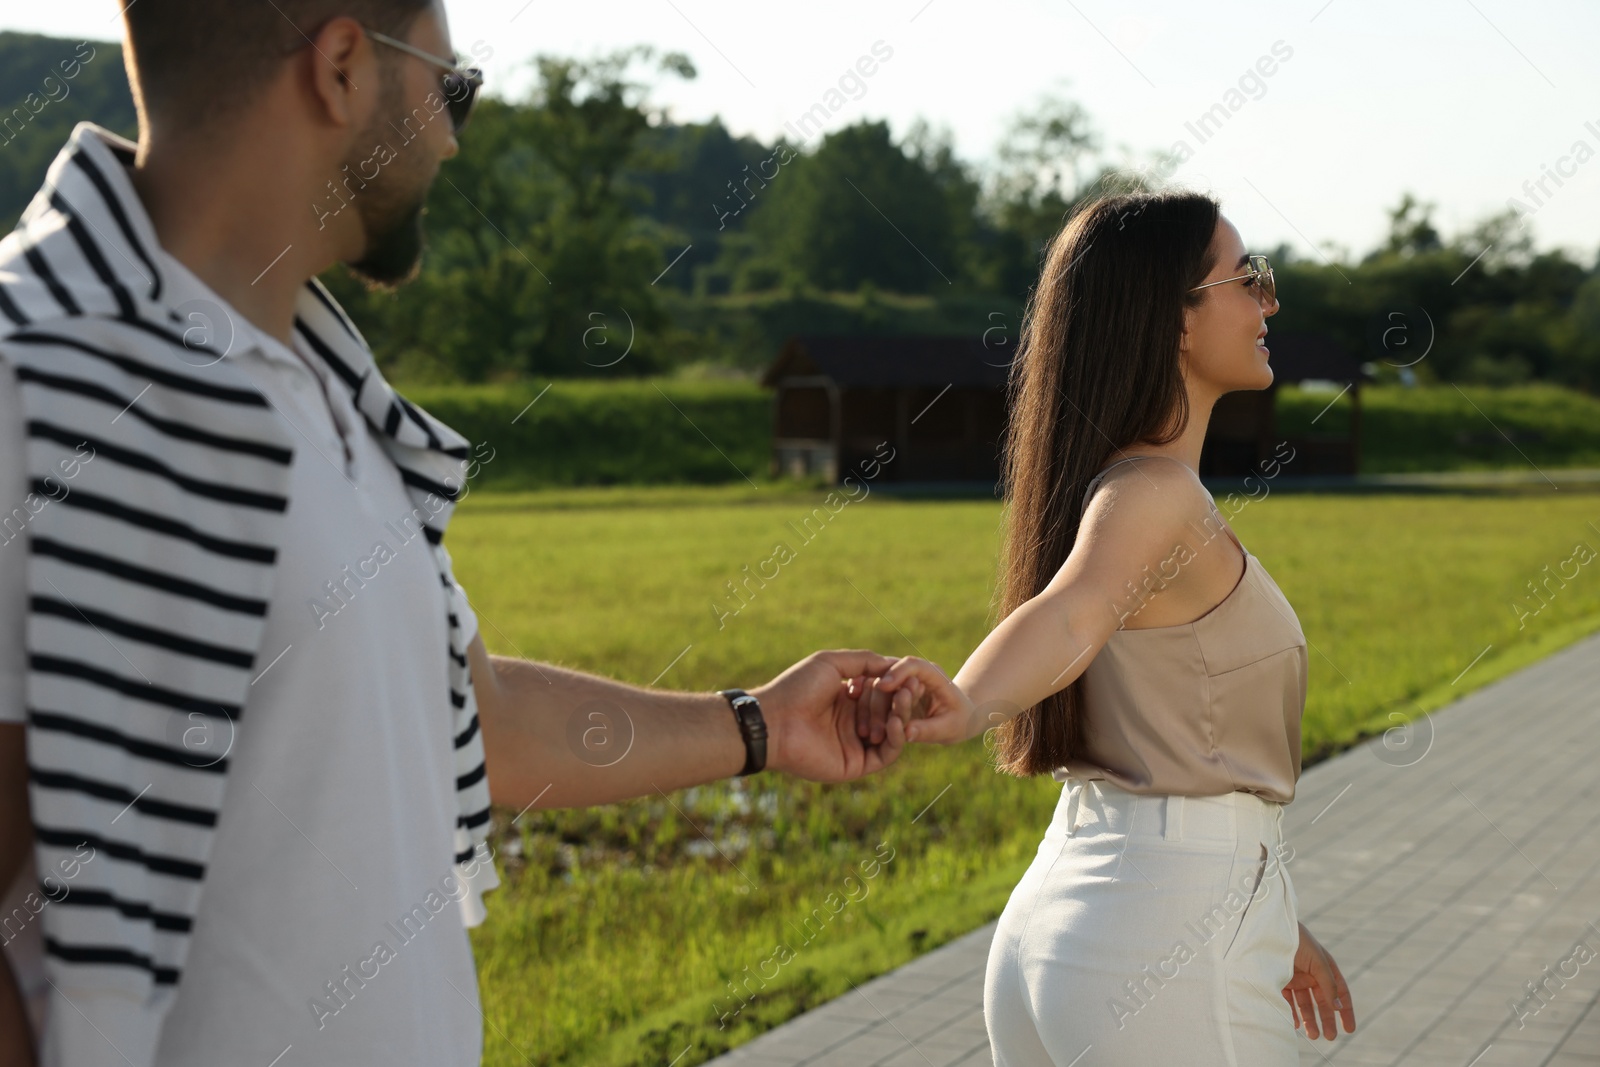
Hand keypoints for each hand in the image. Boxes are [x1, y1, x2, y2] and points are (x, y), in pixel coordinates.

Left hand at [751, 650, 907, 782]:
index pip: (883, 692)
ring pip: (892, 732)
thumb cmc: (797, 688)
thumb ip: (865, 661)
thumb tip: (895, 662)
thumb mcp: (832, 663)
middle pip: (890, 711)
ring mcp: (856, 744)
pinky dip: (896, 738)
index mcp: (847, 699)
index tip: (910, 674)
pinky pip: (887, 754)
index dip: (896, 684)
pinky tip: (895, 722)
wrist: (775, 720)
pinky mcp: (857, 764)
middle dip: (901, 698)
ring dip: (901, 715)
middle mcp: (853, 722)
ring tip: (903, 699)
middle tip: (911, 687)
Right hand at [869, 655, 982, 744]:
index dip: (898, 673)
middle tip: (870, 724)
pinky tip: (859, 725)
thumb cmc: (960, 721)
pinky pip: (874, 697)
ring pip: (877, 686)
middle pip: (890, 676)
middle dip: (878, 699)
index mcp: (934, 675)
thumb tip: (906, 734)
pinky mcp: (892, 692)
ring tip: (865, 732)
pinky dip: (866, 709)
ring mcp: (901, 682)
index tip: (882, 686)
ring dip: (869, 708)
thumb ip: (928, 729)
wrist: (959, 717)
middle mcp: (914, 674)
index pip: (914, 666)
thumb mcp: (950, 728)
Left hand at [1281, 922, 1354, 1039]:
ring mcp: (1295, 978)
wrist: (1269, 928)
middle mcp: (1311, 974)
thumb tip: (1339, 1007)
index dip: (1346, 1010)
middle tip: (1330, 1037)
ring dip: (1310, 1020)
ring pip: (1305, 1004)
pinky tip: (1295, 1025)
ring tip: (1313, 1036)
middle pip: (1322, 1002)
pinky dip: (1291, 1013)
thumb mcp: (1317, 960)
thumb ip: (1328, 983)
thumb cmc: (1297, 940)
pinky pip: (1287, 1001)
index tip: (1349, 1029)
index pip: (1340, 992)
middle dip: (1327, 1019)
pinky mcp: (1279, 980)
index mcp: (1325, 967)